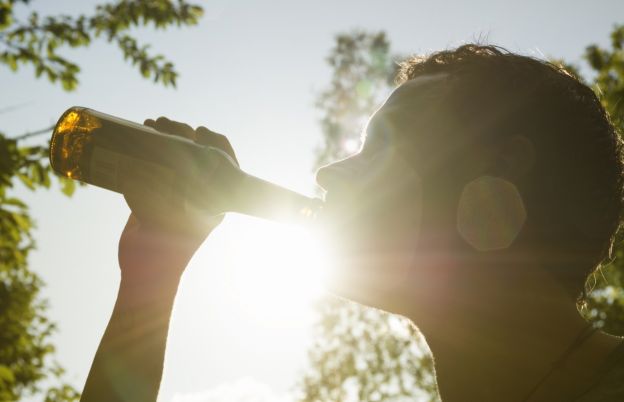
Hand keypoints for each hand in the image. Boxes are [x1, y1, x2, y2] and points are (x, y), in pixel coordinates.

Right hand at [118, 117, 237, 283]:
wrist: (148, 271)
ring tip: (150, 124)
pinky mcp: (157, 194)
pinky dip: (149, 149)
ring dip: (166, 137)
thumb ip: (158, 194)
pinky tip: (139, 135)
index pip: (225, 162)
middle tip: (163, 124)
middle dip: (182, 132)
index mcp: (216, 198)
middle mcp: (200, 192)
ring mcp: (178, 191)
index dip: (216, 142)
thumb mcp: (170, 216)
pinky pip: (157, 165)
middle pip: (197, 153)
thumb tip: (139, 168)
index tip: (200, 131)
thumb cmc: (168, 246)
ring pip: (177, 156)